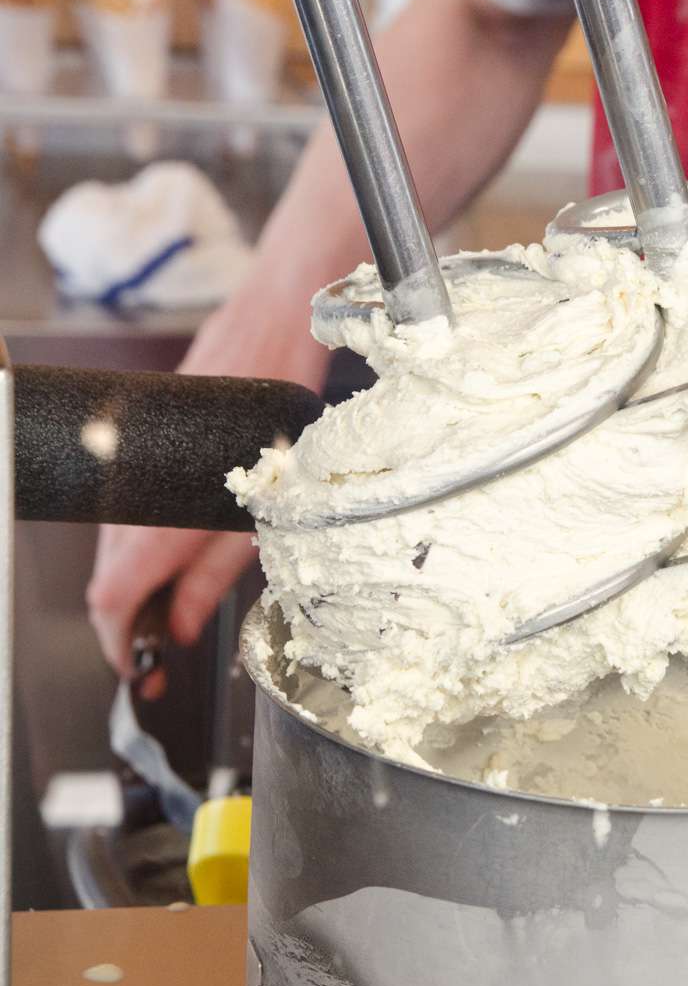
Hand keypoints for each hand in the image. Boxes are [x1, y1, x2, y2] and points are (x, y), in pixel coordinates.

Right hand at [86, 295, 329, 695]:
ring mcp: (126, 457)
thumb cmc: (284, 406)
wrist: (276, 319)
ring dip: (132, 581)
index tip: (135, 666)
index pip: (111, 595)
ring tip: (165, 608)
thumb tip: (183, 623)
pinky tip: (167, 553)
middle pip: (105, 574)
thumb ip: (216, 572)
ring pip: (111, 541)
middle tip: (154, 649)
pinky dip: (136, 540)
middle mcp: (132, 485)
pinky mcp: (134, 438)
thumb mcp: (266, 509)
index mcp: (163, 511)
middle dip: (126, 619)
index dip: (117, 642)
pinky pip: (122, 506)